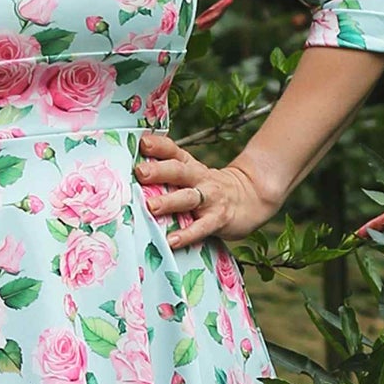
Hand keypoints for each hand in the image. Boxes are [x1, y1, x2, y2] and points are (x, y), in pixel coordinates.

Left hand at [132, 130, 283, 248]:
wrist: (251, 197)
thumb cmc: (210, 188)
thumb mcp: (192, 174)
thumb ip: (168, 173)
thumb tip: (132, 173)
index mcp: (190, 166)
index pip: (174, 151)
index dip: (159, 146)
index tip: (143, 143)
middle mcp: (199, 178)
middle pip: (178, 171)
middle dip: (159, 171)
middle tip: (140, 172)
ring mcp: (210, 198)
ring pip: (188, 198)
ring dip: (169, 201)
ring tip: (151, 207)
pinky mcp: (218, 219)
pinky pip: (201, 227)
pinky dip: (187, 234)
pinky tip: (172, 241)